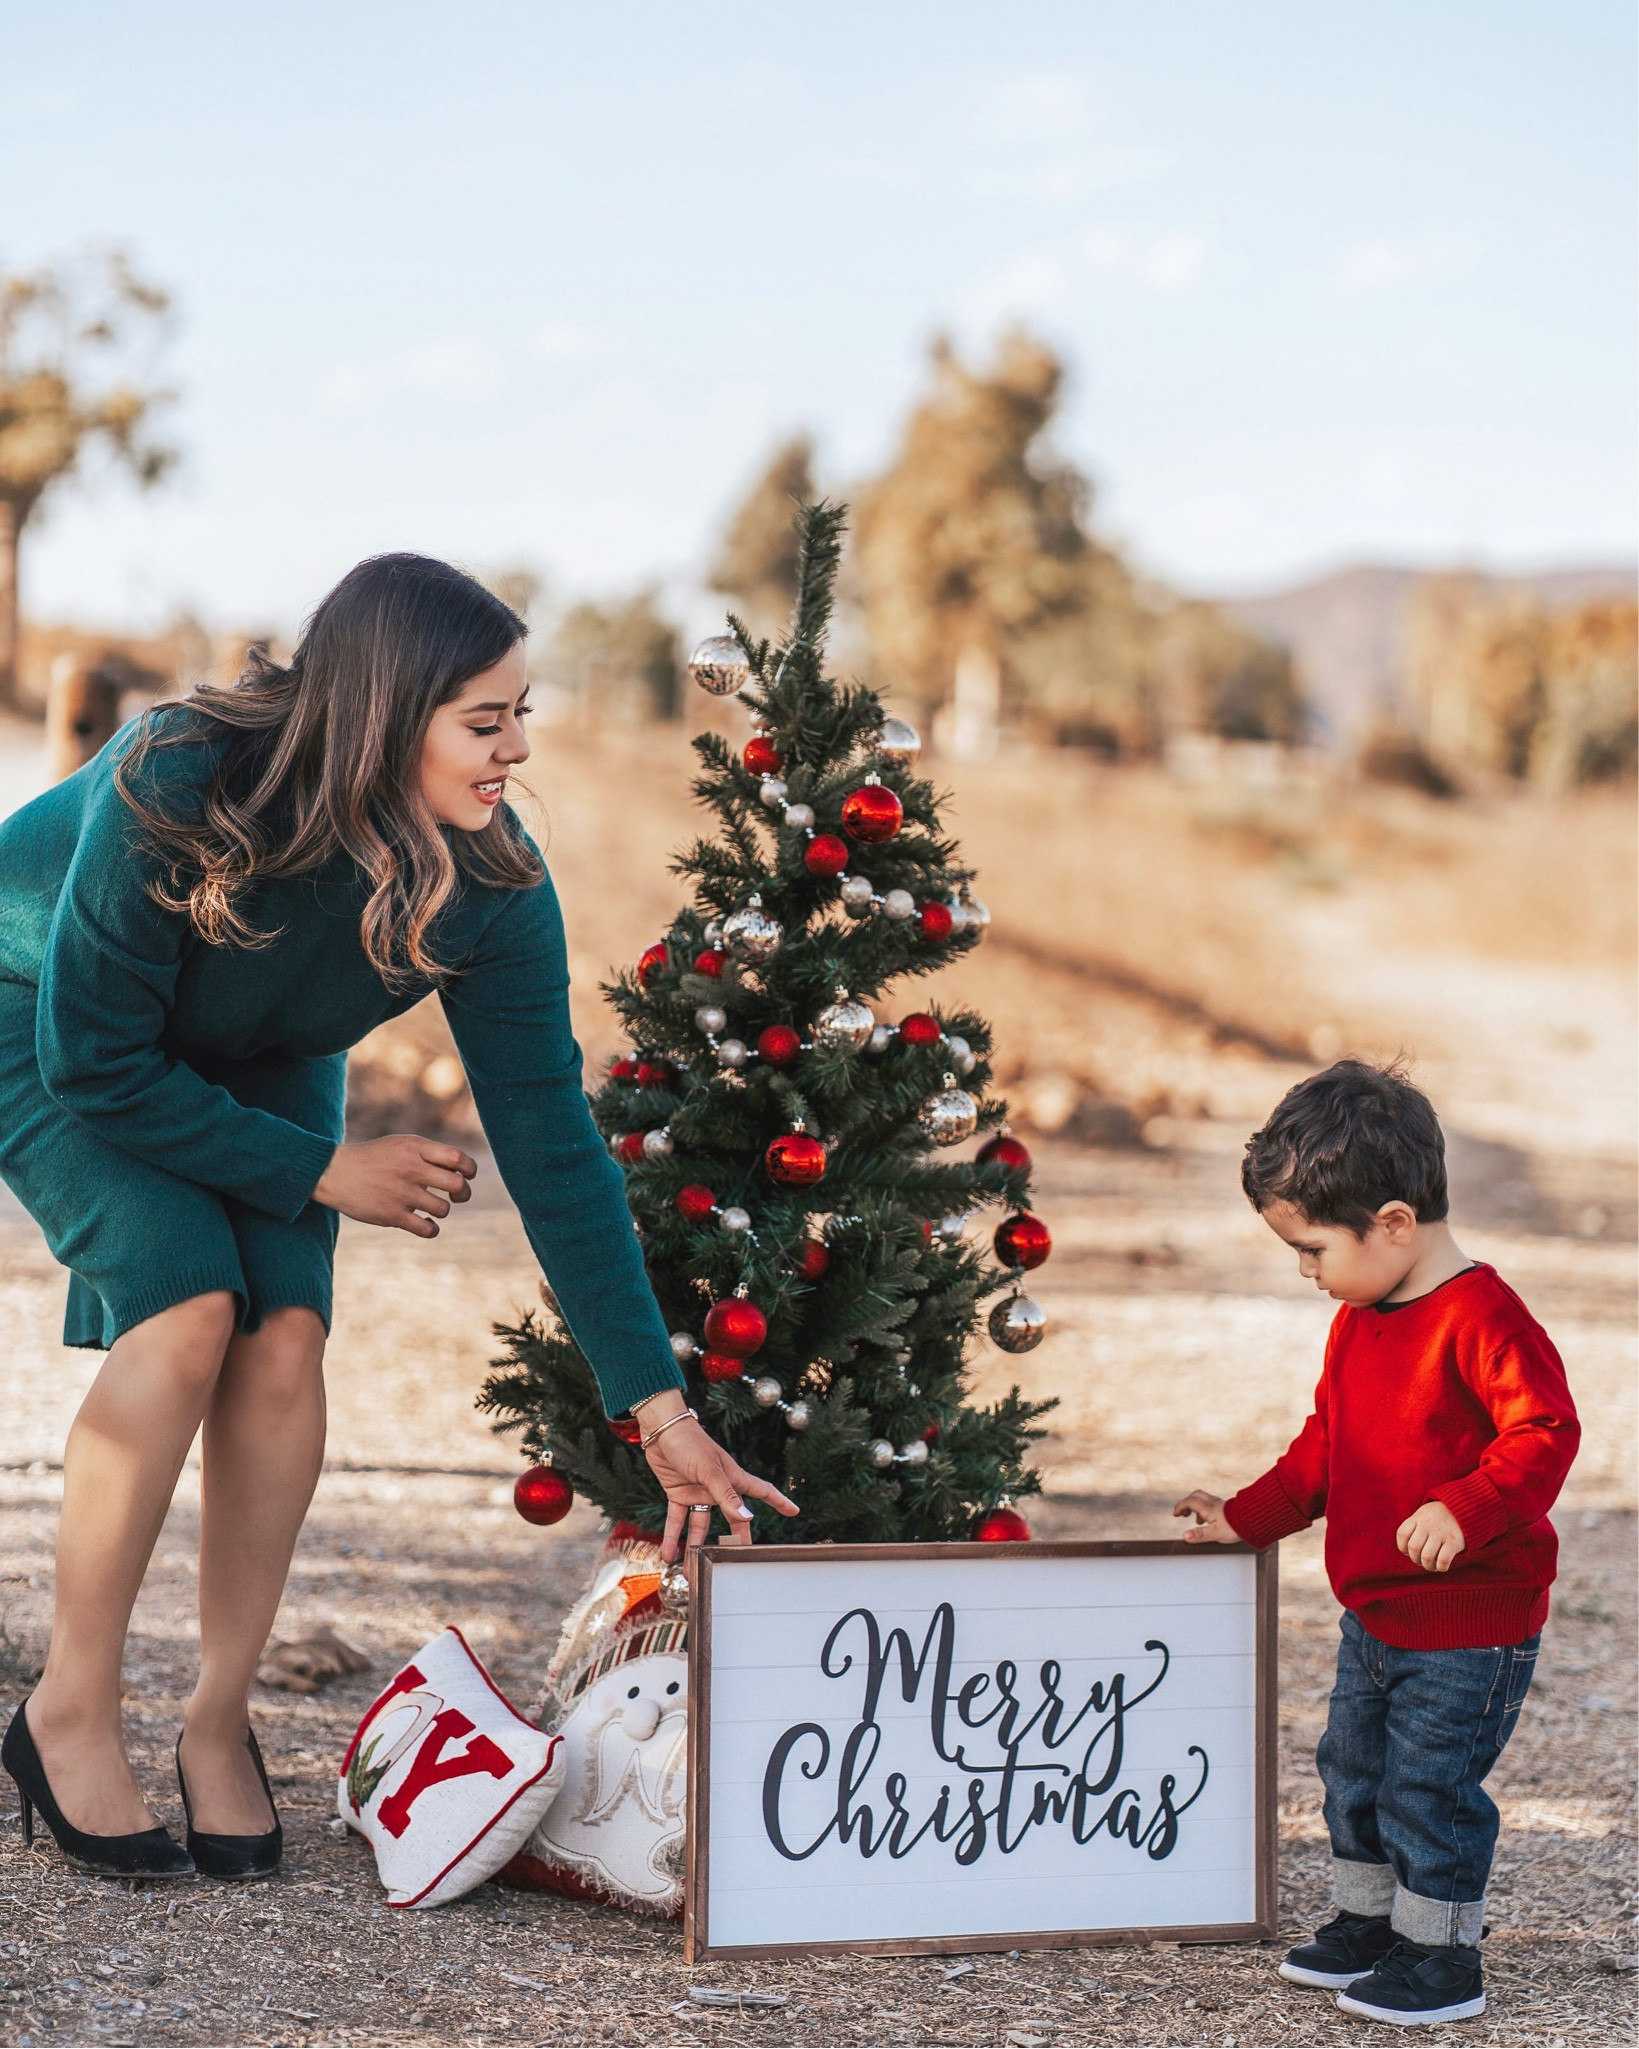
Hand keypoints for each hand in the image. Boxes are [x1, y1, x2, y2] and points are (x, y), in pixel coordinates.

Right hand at [312, 1136, 475, 1237]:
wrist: (334, 1172)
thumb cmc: (373, 1159)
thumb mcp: (400, 1145)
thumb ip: (429, 1154)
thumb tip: (462, 1171)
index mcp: (415, 1148)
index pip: (458, 1159)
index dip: (470, 1170)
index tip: (467, 1176)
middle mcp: (411, 1169)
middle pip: (457, 1185)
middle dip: (463, 1194)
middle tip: (457, 1196)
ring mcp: (402, 1193)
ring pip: (443, 1209)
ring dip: (441, 1210)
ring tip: (430, 1207)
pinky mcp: (392, 1215)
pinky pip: (427, 1229)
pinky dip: (431, 1229)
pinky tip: (425, 1223)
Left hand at [633, 1393, 798, 1562]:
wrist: (661, 1429)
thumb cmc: (690, 1443)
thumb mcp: (710, 1470)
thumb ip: (727, 1496)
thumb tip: (747, 1518)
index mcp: (733, 1477)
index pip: (762, 1491)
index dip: (778, 1501)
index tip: (794, 1511)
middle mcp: (718, 1488)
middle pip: (732, 1518)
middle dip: (735, 1540)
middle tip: (736, 1561)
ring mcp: (698, 1492)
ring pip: (700, 1526)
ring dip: (695, 1547)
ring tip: (690, 1571)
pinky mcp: (678, 1493)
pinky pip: (677, 1520)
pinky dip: (672, 1536)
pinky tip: (669, 1554)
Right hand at [1173, 1489, 1239, 1543]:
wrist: (1254, 1521)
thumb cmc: (1235, 1527)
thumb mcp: (1215, 1533)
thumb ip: (1199, 1534)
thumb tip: (1184, 1536)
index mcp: (1208, 1508)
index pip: (1189, 1502)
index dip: (1180, 1506)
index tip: (1176, 1514)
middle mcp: (1213, 1503)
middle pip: (1196, 1496)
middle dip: (1187, 1503)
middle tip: (1183, 1513)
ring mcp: (1221, 1505)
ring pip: (1205, 1499)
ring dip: (1196, 1506)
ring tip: (1197, 1520)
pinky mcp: (1227, 1508)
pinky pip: (1213, 1504)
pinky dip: (1206, 1509)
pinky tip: (1211, 1520)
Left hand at [1396, 1501, 1466, 1572]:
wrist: (1466, 1508)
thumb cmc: (1440, 1517)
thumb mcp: (1424, 1515)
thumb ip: (1414, 1528)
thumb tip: (1407, 1552)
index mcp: (1418, 1517)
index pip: (1402, 1534)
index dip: (1402, 1547)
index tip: (1408, 1551)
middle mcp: (1428, 1524)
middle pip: (1413, 1548)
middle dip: (1415, 1559)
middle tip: (1421, 1561)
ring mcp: (1441, 1532)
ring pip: (1427, 1556)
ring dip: (1427, 1566)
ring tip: (1431, 1565)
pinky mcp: (1454, 1541)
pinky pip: (1443, 1560)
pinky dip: (1440, 1567)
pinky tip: (1441, 1565)